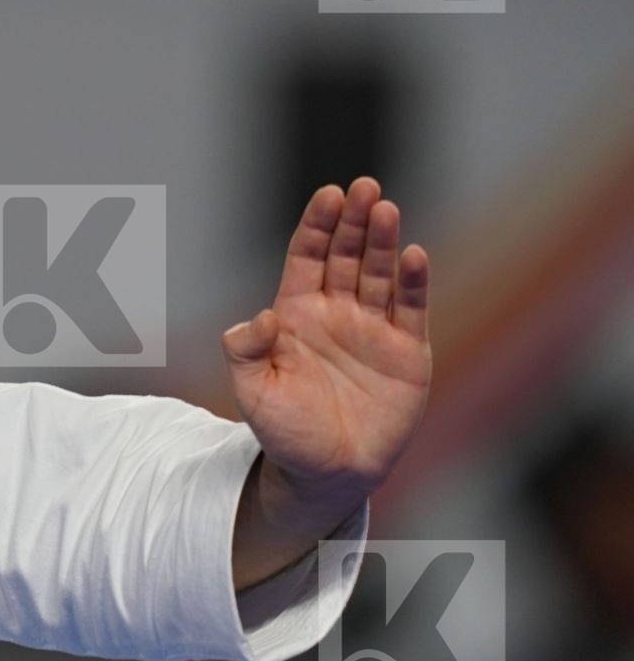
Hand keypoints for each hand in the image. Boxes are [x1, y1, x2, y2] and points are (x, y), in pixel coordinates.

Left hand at [221, 176, 432, 494]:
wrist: (327, 473)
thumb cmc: (285, 432)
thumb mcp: (253, 392)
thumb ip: (246, 352)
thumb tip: (258, 317)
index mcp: (296, 314)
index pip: (308, 257)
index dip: (318, 226)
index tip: (328, 195)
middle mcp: (336, 313)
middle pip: (346, 256)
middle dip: (354, 221)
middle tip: (365, 187)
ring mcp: (373, 330)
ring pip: (379, 274)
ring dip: (383, 242)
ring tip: (386, 209)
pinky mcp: (407, 352)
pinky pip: (411, 310)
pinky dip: (414, 283)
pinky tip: (414, 256)